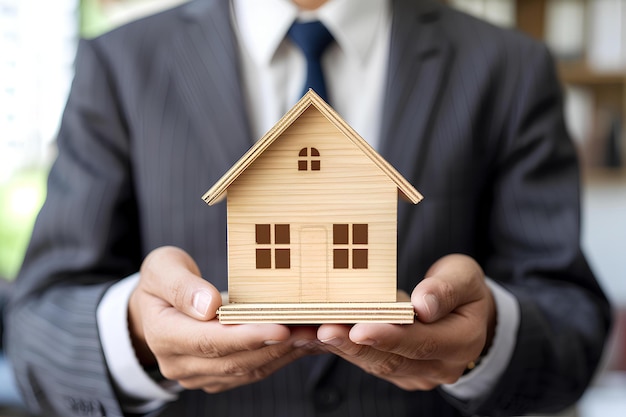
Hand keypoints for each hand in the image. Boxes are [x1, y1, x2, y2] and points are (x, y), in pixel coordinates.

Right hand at [128, 246, 321, 392]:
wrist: (151, 309)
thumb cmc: (159, 282)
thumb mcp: (162, 269)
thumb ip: (182, 286)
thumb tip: (208, 305)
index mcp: (163, 334)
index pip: (208, 341)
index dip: (246, 337)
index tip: (280, 328)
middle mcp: (178, 362)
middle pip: (233, 360)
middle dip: (275, 346)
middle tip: (310, 329)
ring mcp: (197, 374)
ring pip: (246, 370)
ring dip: (282, 354)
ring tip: (313, 335)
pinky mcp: (214, 377)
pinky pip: (250, 372)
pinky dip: (278, 358)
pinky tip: (301, 343)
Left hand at [316, 254, 495, 389]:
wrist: (466, 314)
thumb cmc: (463, 289)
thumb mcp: (464, 277)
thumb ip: (447, 288)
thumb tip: (423, 305)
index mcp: (461, 342)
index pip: (422, 342)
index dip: (389, 336)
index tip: (360, 328)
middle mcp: (439, 366)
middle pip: (392, 359)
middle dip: (354, 346)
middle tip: (324, 330)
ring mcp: (417, 373)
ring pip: (375, 364)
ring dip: (341, 348)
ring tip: (310, 332)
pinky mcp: (399, 372)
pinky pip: (368, 361)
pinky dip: (342, 348)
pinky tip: (316, 334)